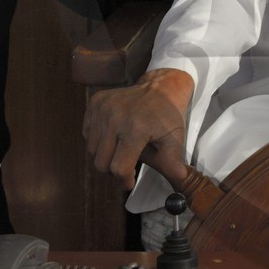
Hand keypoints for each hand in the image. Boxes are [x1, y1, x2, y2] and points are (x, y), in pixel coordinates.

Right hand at [82, 67, 196, 190]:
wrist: (161, 86)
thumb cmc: (168, 115)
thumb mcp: (174, 139)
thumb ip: (172, 163)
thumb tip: (180, 180)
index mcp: (135, 129)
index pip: (118, 167)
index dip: (124, 180)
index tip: (129, 182)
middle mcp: (115, 118)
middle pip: (101, 162)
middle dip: (113, 171)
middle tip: (125, 167)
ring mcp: (103, 108)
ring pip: (92, 149)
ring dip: (104, 155)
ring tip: (120, 150)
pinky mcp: (95, 102)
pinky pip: (87, 133)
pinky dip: (97, 140)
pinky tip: (113, 136)